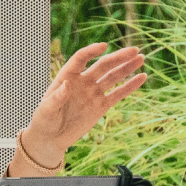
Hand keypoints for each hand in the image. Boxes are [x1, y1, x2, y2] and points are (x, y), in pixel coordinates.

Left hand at [21, 43, 146, 163]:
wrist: (50, 139)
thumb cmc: (43, 122)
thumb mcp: (46, 110)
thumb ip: (56, 98)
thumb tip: (66, 85)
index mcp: (67, 77)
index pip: (81, 59)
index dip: (92, 51)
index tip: (104, 46)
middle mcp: (82, 82)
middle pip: (102, 65)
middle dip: (118, 57)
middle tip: (134, 50)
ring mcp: (93, 93)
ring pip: (112, 77)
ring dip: (127, 67)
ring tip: (141, 58)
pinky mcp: (100, 106)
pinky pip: (117, 95)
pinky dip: (130, 86)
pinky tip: (142, 77)